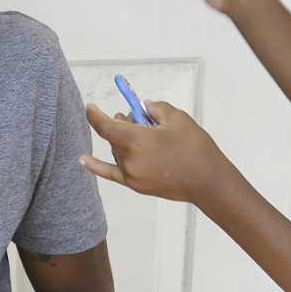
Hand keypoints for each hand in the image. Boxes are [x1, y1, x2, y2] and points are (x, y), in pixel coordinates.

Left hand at [80, 100, 231, 205]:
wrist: (207, 181)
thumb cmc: (195, 148)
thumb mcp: (177, 119)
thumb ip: (156, 109)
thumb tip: (143, 108)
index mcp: (137, 140)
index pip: (106, 126)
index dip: (95, 115)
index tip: (90, 107)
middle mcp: (129, 158)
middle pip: (114, 137)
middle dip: (122, 124)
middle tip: (138, 118)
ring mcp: (131, 174)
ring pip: (118, 151)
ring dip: (123, 140)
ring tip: (145, 134)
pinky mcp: (136, 185)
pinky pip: (110, 173)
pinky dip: (95, 166)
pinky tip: (83, 159)